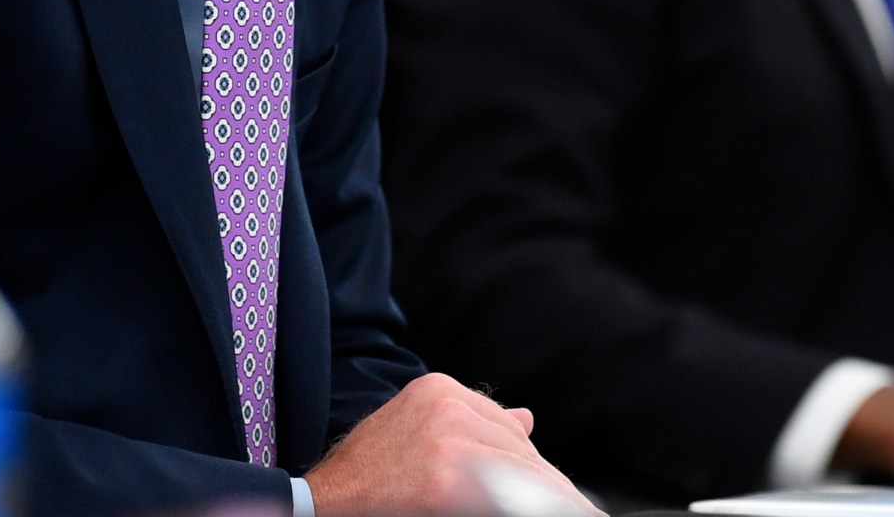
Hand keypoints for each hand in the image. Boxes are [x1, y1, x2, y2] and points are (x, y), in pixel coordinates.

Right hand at [305, 373, 600, 516]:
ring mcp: (449, 440)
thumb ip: (472, 426)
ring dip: (546, 500)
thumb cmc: (366, 482)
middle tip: (577, 509)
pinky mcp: (448, 479)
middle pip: (522, 453)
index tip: (559, 497)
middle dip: (543, 489)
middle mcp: (446, 404)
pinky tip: (567, 513)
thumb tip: (527, 420)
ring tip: (575, 512)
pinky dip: (541, 506)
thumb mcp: (415, 436)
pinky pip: (514, 494)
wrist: (316, 506)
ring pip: (526, 474)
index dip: (533, 473)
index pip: (509, 432)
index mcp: (438, 390)